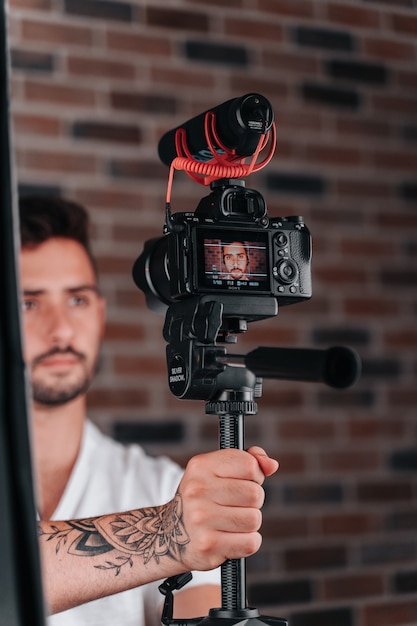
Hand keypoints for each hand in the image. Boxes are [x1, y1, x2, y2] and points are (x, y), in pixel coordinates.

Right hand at [176, 446, 278, 571]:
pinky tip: (231, 538)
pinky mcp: (208, 545)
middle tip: (236, 504)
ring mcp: (200, 518)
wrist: (169, 534)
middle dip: (253, 501)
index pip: (249, 465)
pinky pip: (250, 543)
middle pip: (255, 494)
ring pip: (254, 519)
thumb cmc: (203, 498)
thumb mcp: (217, 471)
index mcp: (201, 466)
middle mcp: (197, 490)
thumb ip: (248, 460)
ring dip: (249, 523)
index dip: (255, 475)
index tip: (245, 481)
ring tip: (231, 522)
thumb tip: (271, 465)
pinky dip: (247, 542)